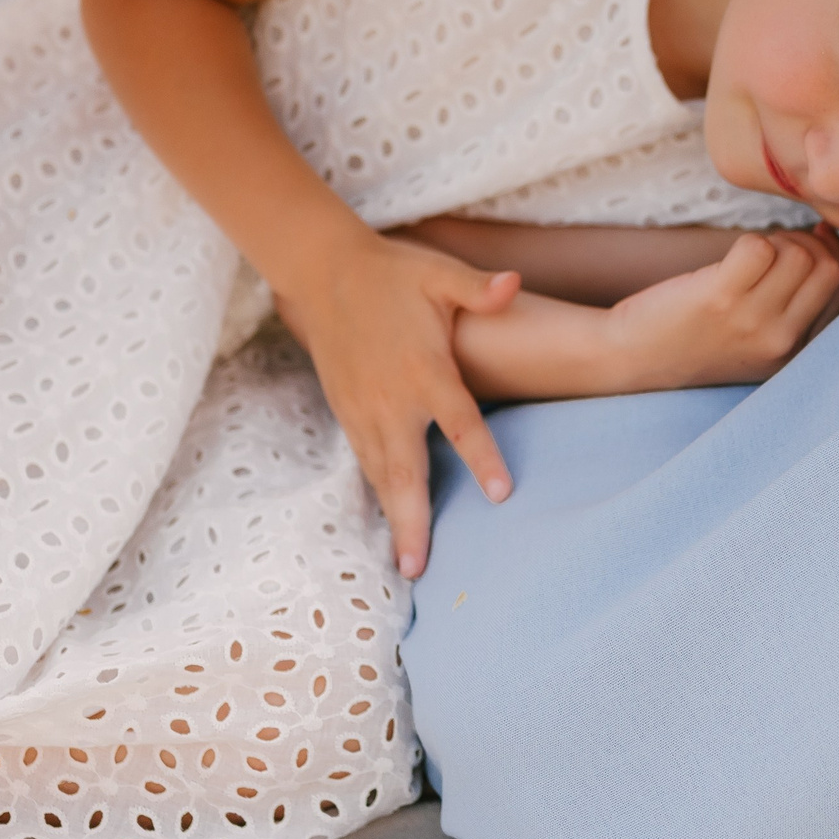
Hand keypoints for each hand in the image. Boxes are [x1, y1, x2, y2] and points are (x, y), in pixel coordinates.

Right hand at [270, 232, 522, 578]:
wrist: (324, 270)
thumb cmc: (392, 272)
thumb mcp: (439, 274)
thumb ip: (478, 289)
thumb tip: (514, 285)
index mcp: (424, 369)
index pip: (461, 423)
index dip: (482, 458)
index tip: (502, 495)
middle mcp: (391, 399)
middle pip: (406, 471)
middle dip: (413, 522)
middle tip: (419, 568)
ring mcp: (363, 409)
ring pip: (380, 475)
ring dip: (393, 519)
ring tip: (405, 564)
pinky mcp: (346, 410)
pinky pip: (364, 462)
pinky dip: (377, 495)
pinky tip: (389, 521)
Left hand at [604, 226, 838, 389]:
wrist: (633, 358)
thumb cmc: (698, 338)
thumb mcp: (759, 339)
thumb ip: (797, 302)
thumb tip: (827, 235)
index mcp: (794, 354)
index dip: (831, 255)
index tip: (810, 244)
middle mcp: (780, 342)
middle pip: (828, 268)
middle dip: (808, 244)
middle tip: (778, 248)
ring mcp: (751, 320)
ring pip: (797, 254)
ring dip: (778, 240)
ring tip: (754, 254)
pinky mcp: (719, 298)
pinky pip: (758, 247)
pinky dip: (750, 241)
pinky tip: (731, 258)